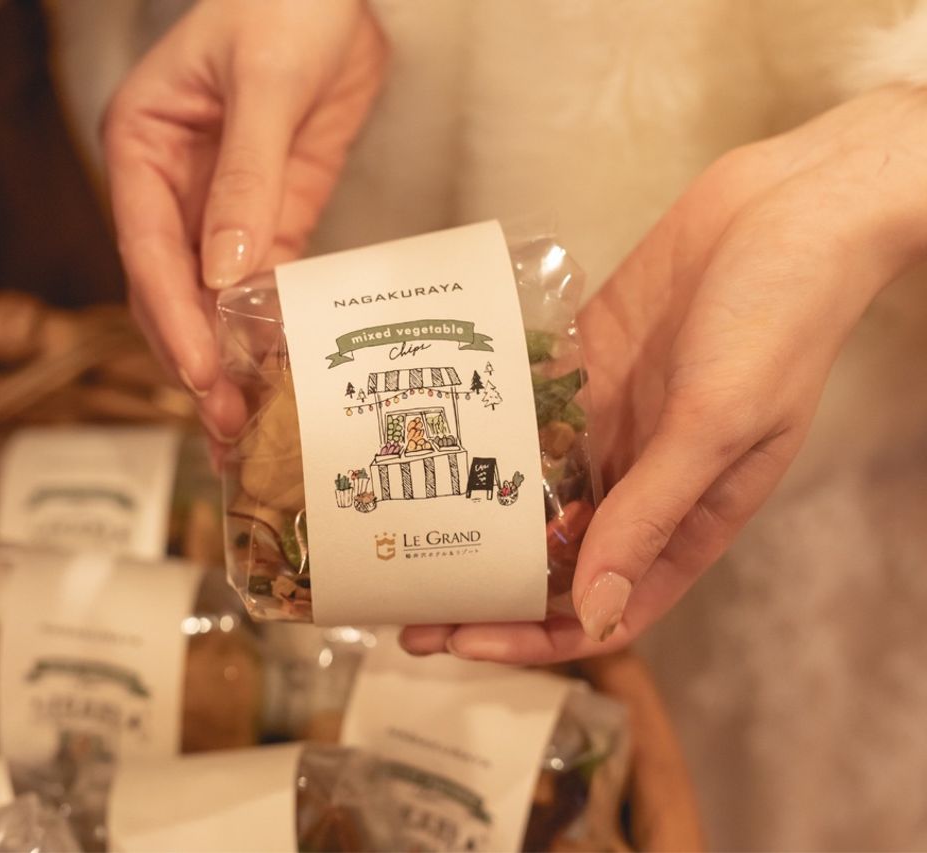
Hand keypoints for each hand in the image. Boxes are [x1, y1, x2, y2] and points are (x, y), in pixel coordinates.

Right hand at [103, 0, 385, 444]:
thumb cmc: (285, 2)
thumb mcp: (265, 82)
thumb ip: (245, 175)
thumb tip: (225, 274)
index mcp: (142, 143)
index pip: (147, 245)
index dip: (173, 313)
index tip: (200, 370)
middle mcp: (171, 183)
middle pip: (170, 286)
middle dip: (194, 354)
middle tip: (225, 419)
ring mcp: (220, 204)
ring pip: (213, 297)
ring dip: (229, 356)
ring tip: (248, 419)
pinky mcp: (271, 212)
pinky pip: (264, 280)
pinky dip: (269, 326)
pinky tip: (280, 370)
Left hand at [403, 85, 926, 663]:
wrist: (785, 209)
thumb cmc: (779, 322)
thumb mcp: (716, 429)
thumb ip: (651, 517)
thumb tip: (595, 611)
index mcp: (688, 516)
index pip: (604, 604)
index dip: (534, 634)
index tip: (465, 643)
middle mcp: (640, 479)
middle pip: (552, 557)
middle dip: (483, 586)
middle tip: (405, 604)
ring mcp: (608, 424)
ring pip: (528, 491)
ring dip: (471, 516)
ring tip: (398, 531)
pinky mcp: (584, 369)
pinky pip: (523, 415)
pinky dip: (481, 432)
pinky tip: (426, 445)